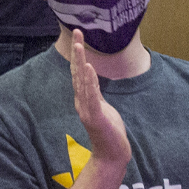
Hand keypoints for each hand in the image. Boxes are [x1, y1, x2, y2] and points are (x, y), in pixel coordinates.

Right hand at [69, 31, 131, 164]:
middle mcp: (82, 101)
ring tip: (79, 46)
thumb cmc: (109, 132)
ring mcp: (87, 109)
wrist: (111, 155)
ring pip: (82, 82)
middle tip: (77, 33)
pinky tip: (88, 69)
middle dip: (77, 52)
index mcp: (84, 98)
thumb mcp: (102, 107)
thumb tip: (92, 80)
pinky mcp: (95, 117)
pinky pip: (92, 96)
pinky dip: (89, 82)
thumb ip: (95, 94)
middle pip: (77, 72)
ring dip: (80, 63)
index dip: (78, 54)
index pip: (79, 72)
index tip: (79, 36)